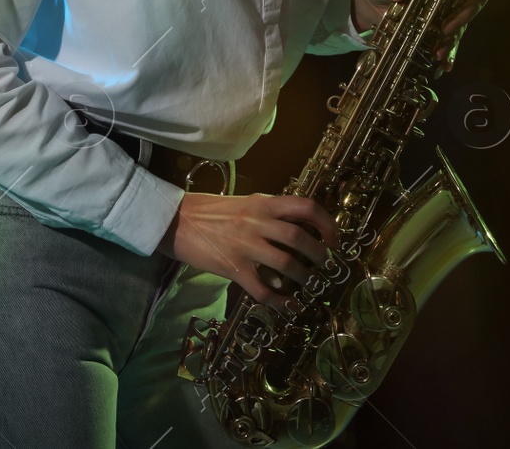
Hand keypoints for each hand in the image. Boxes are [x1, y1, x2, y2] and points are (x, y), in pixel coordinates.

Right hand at [155, 192, 341, 313]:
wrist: (174, 220)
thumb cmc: (208, 211)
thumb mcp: (244, 204)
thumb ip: (268, 215)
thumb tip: (294, 235)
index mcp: (262, 203)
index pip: (305, 206)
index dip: (326, 223)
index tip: (335, 238)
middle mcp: (257, 222)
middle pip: (300, 238)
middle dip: (320, 255)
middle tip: (325, 265)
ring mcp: (245, 245)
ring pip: (287, 264)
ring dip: (304, 278)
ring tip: (309, 284)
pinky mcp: (233, 267)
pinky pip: (263, 289)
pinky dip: (280, 301)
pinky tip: (288, 307)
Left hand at [352, 0, 490, 71]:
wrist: (367, 4)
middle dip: (467, 12)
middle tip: (448, 26)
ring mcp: (446, 9)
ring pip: (464, 21)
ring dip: (455, 35)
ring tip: (439, 49)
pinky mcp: (438, 29)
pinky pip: (450, 41)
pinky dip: (449, 53)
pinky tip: (444, 64)